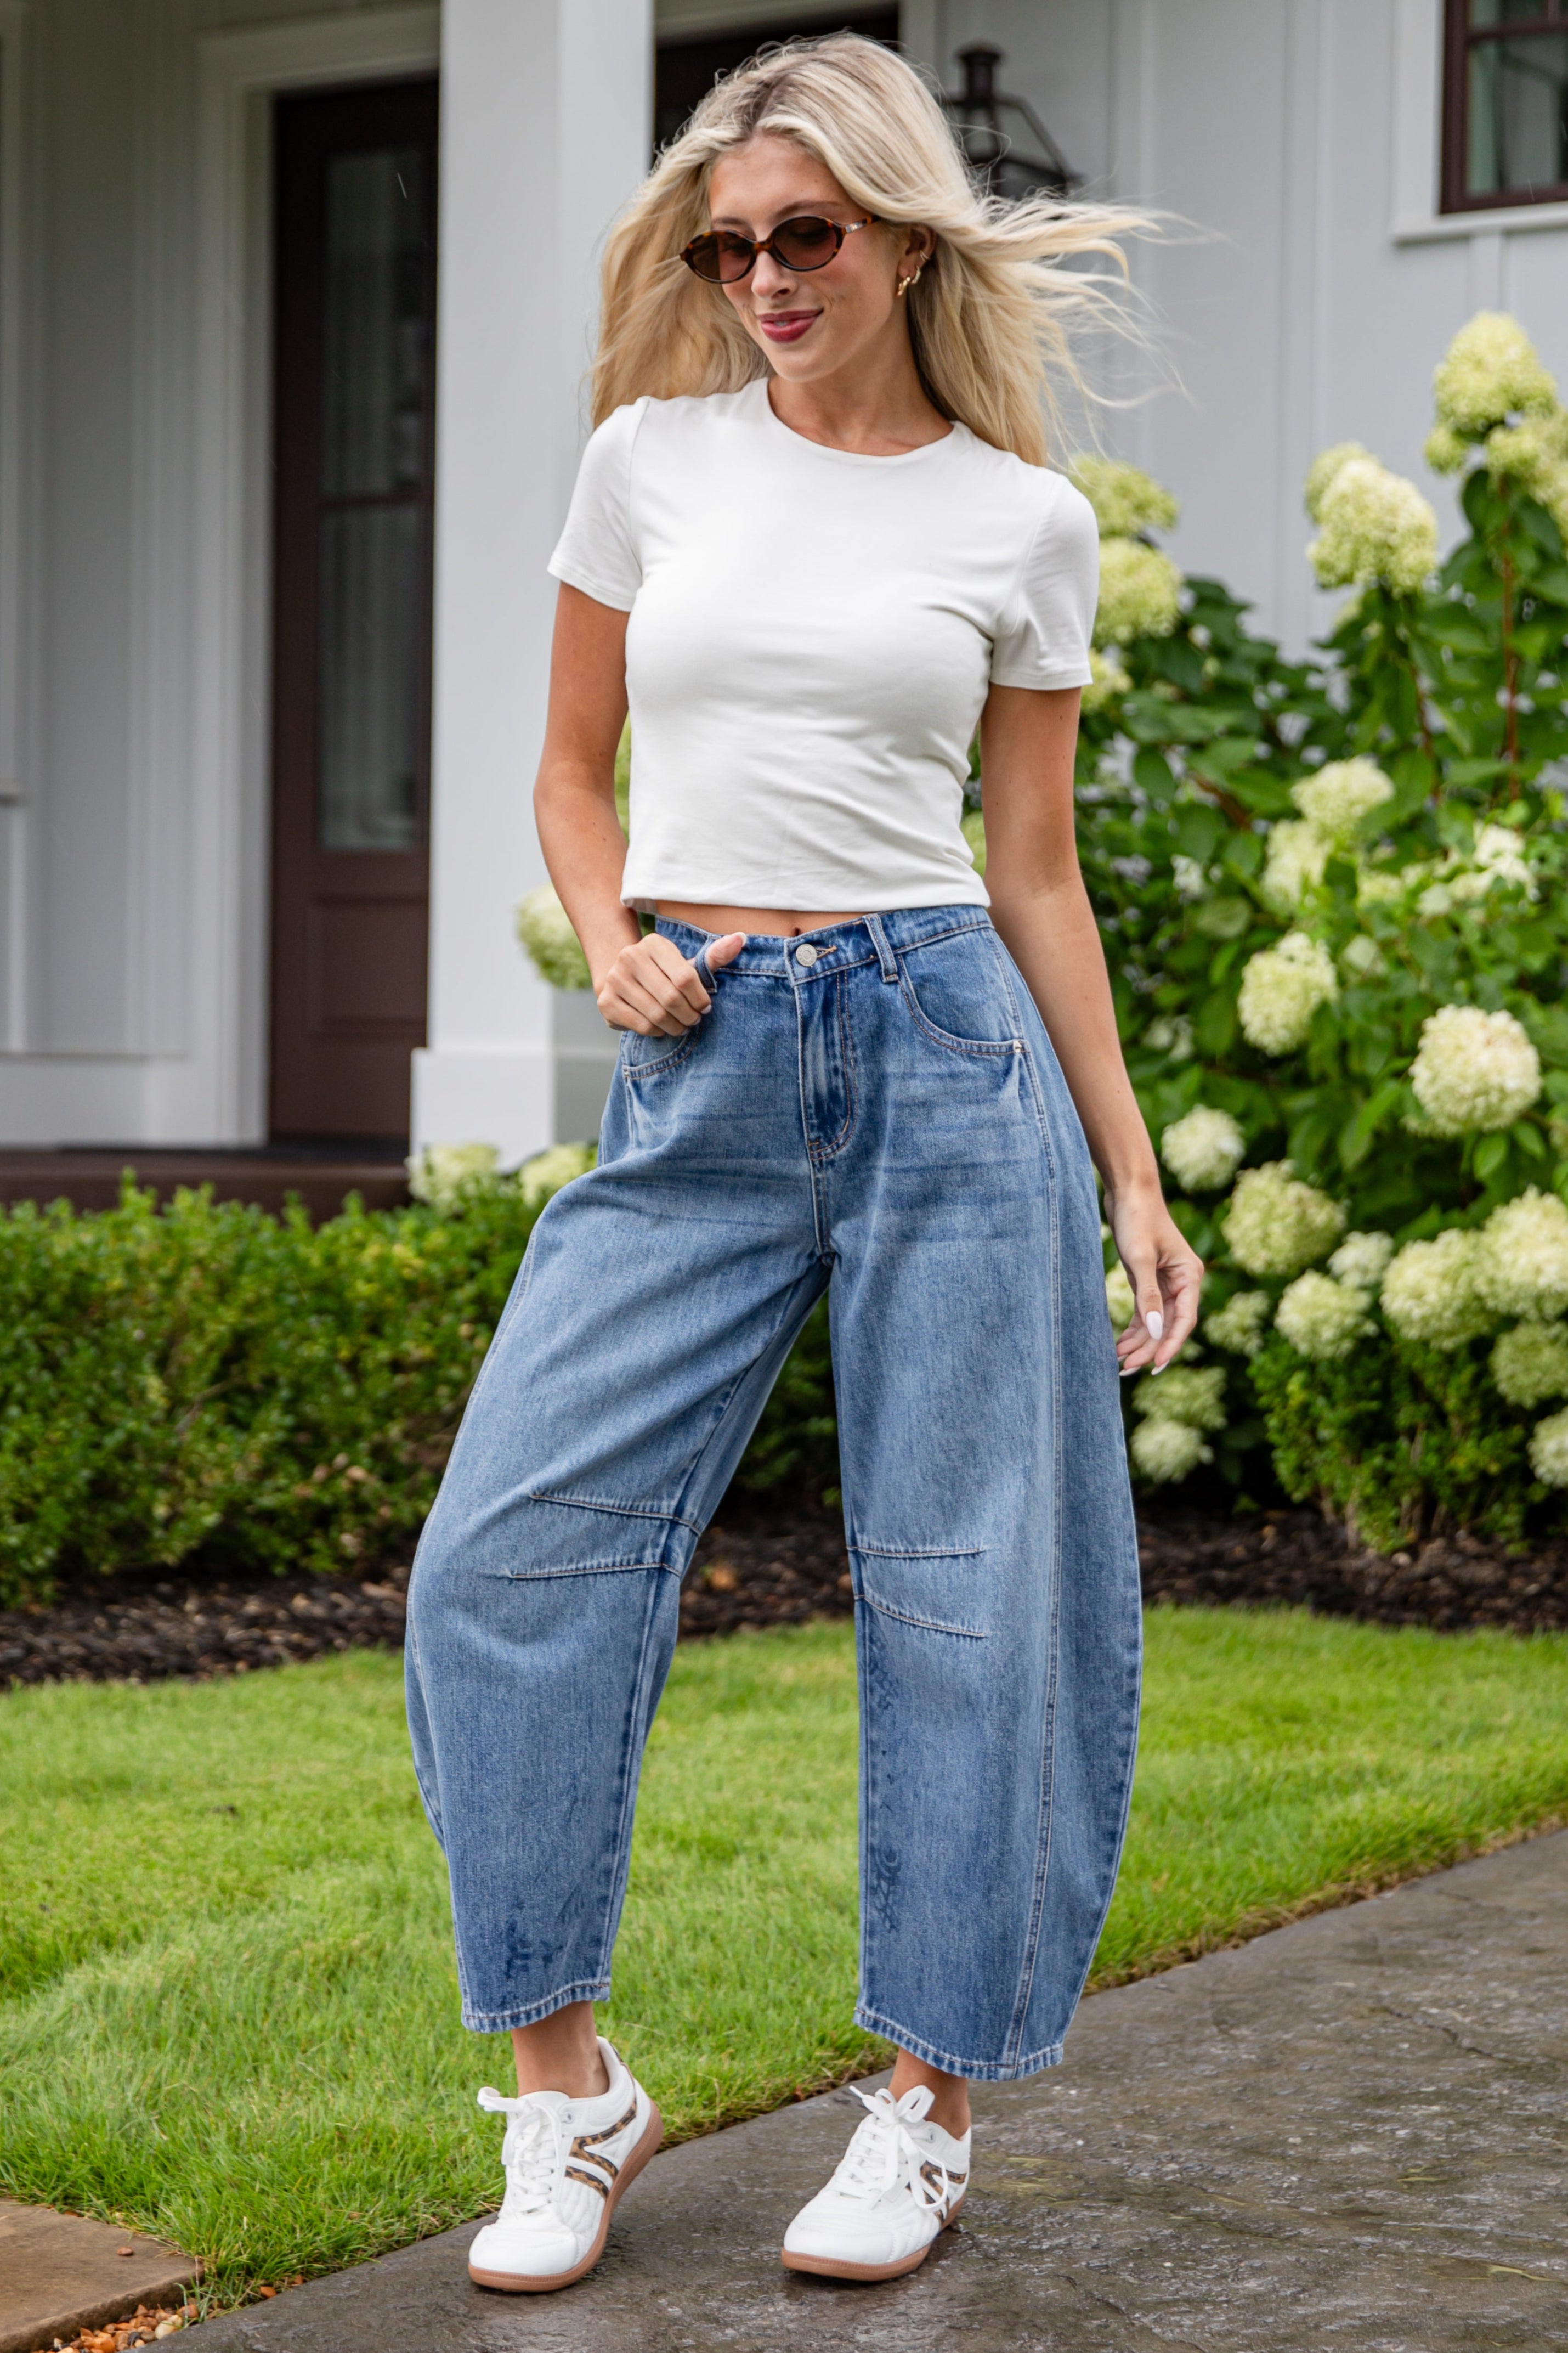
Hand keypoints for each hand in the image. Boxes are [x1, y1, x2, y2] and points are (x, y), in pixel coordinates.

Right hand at [596, 931, 745, 1035]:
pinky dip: (657, 1031)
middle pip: (671, 998)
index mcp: (654, 943)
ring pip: (656, 1014)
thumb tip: (742, 938)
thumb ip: (714, 956)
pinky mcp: (606, 1002)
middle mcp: (630, 957)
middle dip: (689, 1015)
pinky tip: (662, 1027)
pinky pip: (641, 1025)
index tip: (706, 1007)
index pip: (685, 977)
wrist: (621, 977)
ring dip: (675, 1026)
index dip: (700, 998)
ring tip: (681, 1025)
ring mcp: (615, 979)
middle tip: (694, 1020)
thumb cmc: (663, 973)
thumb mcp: (687, 963)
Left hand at [1106, 1184, 1202, 1376]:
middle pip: (1168, 1325)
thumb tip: (1154, 1331)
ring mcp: (1165, 1282)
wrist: (1128, 1190)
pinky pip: (1144, 1312)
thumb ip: (1147, 1296)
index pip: (1184, 1321)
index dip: (1170, 1346)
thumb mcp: (1140, 1258)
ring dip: (1139, 1342)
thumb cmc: (1137, 1218)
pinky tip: (1120, 1344)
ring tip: (1119, 1363)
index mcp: (1190, 1277)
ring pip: (1155, 1322)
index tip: (1154, 1367)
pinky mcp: (1148, 1280)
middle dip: (1149, 1348)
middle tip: (1126, 1369)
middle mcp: (1182, 1282)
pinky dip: (1133, 1328)